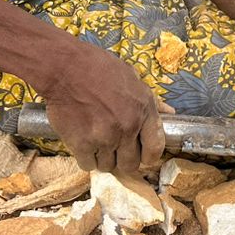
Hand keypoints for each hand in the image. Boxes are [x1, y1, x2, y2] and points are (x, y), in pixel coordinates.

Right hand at [33, 39, 163, 174]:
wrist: (65, 68)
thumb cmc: (99, 68)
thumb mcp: (132, 78)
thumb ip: (151, 100)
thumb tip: (169, 113)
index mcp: (144, 109)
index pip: (155, 148)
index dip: (149, 156)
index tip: (142, 155)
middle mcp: (128, 127)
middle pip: (131, 164)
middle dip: (123, 159)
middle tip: (115, 149)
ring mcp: (105, 138)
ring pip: (108, 166)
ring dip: (103, 158)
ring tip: (97, 143)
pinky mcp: (82, 144)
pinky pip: (88, 164)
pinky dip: (86, 158)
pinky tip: (83, 144)